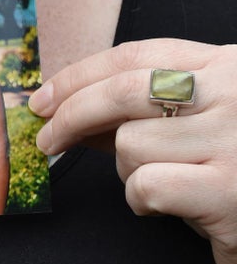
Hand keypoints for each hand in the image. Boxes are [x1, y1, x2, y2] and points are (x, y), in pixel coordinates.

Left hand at [29, 39, 236, 263]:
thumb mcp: (210, 111)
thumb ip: (153, 103)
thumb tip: (75, 111)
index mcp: (224, 64)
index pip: (135, 55)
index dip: (81, 72)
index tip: (45, 93)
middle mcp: (230, 94)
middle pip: (122, 90)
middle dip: (70, 112)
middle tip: (46, 137)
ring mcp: (231, 143)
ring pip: (130, 145)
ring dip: (125, 170)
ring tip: (158, 183)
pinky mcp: (229, 195)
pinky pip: (149, 187)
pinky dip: (142, 200)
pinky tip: (166, 208)